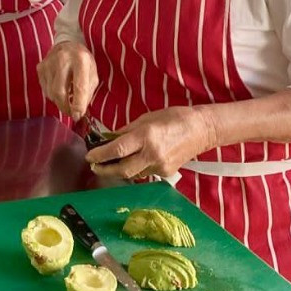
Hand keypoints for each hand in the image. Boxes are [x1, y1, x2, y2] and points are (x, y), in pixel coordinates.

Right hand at [37, 42, 97, 117]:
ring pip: (51, 93)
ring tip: (67, 96)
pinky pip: (45, 89)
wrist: (67, 43)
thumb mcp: (92, 74)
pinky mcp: (40, 68)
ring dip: (59, 101)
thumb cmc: (82, 61)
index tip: (77, 116)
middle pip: (59, 92)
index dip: (78, 105)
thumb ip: (87, 92)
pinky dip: (53, 94)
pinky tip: (60, 88)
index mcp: (80, 60)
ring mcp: (48, 63)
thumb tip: (79, 112)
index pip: (79, 87)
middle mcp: (63, 60)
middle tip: (71, 113)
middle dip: (65, 107)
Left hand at [87, 106, 217, 179]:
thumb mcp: (145, 119)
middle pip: (122, 170)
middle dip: (105, 170)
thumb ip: (125, 131)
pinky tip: (135, 160)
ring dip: (120, 169)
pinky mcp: (167, 173)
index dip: (100, 155)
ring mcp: (160, 166)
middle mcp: (152, 154)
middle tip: (95, 166)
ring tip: (111, 162)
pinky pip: (145, 173)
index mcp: (146, 136)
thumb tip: (108, 139)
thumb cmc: (172, 117)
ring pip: (133, 173)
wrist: (201, 129)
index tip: (89, 156)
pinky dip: (136, 168)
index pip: (117, 150)